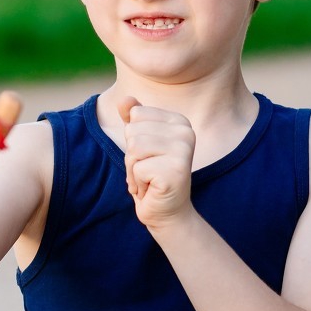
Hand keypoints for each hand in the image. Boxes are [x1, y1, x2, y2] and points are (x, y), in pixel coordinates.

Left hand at [118, 97, 195, 229]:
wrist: (166, 211)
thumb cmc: (151, 175)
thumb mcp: (140, 143)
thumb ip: (133, 119)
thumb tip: (124, 99)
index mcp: (179, 121)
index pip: (136, 115)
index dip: (133, 138)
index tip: (148, 155)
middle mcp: (186, 132)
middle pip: (133, 131)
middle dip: (131, 156)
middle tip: (147, 170)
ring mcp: (184, 151)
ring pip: (133, 149)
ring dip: (133, 170)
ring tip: (148, 179)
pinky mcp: (176, 171)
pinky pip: (138, 169)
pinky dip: (138, 182)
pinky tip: (152, 189)